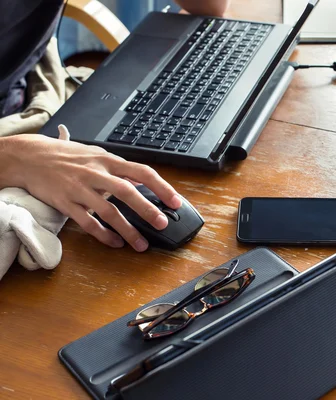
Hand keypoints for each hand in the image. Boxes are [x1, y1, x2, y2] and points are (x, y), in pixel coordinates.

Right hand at [0, 127, 181, 250]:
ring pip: (108, 212)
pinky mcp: (65, 203)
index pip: (142, 172)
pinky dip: (102, 235)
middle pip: (127, 192)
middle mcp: (96, 173)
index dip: (162, 187)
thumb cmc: (66, 156)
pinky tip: (114, 243)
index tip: (176, 202)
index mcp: (108, 160)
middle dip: (147, 210)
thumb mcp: (96, 155)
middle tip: (162, 224)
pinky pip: (86, 223)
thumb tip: (143, 181)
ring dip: (127, 230)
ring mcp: (79, 188)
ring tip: (141, 244)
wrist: (29, 156)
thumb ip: (119, 169)